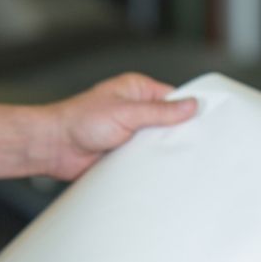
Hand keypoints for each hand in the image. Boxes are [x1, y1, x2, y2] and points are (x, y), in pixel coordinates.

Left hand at [43, 73, 197, 179]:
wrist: (53, 148)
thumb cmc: (78, 120)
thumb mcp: (125, 113)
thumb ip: (159, 112)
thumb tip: (191, 105)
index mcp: (137, 90)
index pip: (174, 98)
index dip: (190, 110)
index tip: (207, 122)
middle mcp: (135, 110)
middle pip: (169, 122)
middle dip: (178, 134)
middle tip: (195, 145)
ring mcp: (130, 133)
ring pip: (158, 143)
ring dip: (162, 151)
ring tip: (177, 159)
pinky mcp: (124, 154)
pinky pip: (145, 160)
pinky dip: (151, 166)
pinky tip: (159, 171)